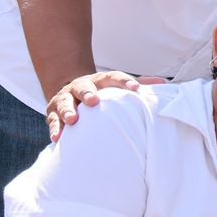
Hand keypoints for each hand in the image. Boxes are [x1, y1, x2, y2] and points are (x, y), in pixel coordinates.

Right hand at [45, 71, 165, 140]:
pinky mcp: (53, 110)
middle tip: (93, 101)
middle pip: (84, 87)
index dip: (125, 82)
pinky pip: (52, 119)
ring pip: (65, 102)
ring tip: (73, 120)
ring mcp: (66, 97)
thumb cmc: (105, 93)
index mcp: (101, 80)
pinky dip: (55, 128)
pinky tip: (58, 138)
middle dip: (87, 93)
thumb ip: (140, 85)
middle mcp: (82, 86)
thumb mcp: (119, 88)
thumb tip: (163, 83)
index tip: (136, 89)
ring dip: (68, 110)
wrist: (72, 89)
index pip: (114, 77)